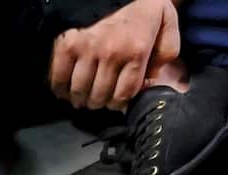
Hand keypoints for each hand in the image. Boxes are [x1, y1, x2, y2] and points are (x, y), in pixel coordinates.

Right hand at [48, 0, 180, 110]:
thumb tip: (146, 86)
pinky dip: (60, 89)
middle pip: (100, 96)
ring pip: (80, 90)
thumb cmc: (147, 16)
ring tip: (83, 98)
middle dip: (100, 103)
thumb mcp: (168, 35)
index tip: (116, 100)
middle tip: (99, 99)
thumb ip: (163, 62)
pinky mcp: (70, 44)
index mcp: (137, 51)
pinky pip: (59, 77)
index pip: (123, 95)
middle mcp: (112, 52)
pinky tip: (66, 91)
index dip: (119, 104)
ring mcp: (88, 48)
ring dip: (81, 99)